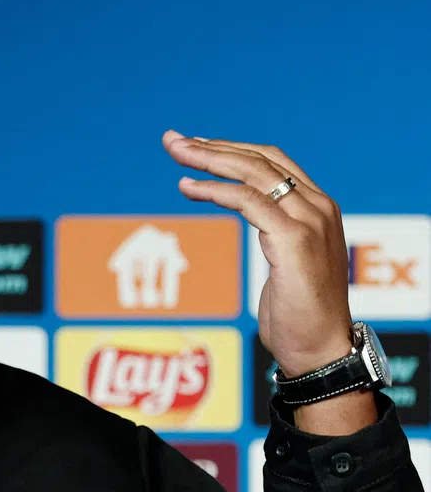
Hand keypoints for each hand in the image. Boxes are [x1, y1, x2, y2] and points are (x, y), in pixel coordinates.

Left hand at [162, 130, 352, 377]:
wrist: (319, 350)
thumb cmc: (297, 313)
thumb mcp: (286, 261)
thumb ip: (274, 230)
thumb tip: (249, 213)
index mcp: (317, 207)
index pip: (272, 162)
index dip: (231, 149)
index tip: (195, 145)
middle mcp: (318, 206)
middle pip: (259, 160)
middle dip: (212, 147)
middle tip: (173, 141)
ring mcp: (309, 220)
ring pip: (253, 173)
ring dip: (208, 160)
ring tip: (176, 154)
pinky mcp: (294, 239)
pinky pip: (248, 201)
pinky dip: (215, 190)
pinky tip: (188, 188)